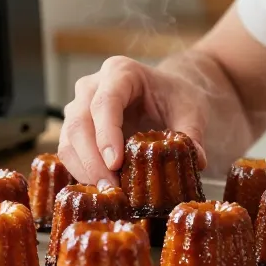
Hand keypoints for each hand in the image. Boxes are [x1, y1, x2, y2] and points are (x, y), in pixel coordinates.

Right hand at [57, 56, 208, 184]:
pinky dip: (82, 172)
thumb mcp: (190, 109)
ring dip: (84, 169)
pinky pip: (69, 151)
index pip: (105, 102)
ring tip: (109, 193)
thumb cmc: (174, 96)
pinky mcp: (75, 128)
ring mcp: (78, 106)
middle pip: (79, 122)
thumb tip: (197, 160)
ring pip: (69, 139)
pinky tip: (102, 188)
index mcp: (120, 72)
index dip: (107, 134)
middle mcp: (92, 86)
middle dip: (92, 160)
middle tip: (112, 189)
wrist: (164, 92)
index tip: (115, 163)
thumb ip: (192, 133)